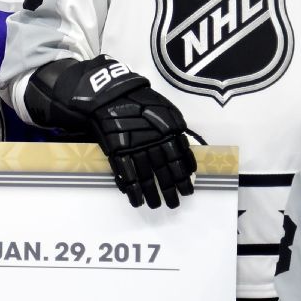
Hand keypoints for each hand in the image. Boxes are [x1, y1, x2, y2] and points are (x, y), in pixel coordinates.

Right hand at [88, 86, 195, 209]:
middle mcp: (154, 144)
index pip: (180, 161)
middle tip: (174, 204)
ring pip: (147, 177)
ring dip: (152, 194)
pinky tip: (136, 201)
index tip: (187, 190)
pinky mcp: (118, 152)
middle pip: (165, 173)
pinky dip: (131, 190)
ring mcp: (135, 149)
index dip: (184, 178)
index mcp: (169, 133)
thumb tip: (183, 149)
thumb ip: (177, 130)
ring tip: (155, 206)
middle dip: (170, 191)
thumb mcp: (167, 110)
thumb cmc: (141, 100)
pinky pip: (127, 175)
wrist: (113, 94)